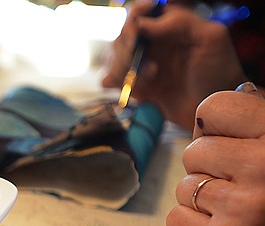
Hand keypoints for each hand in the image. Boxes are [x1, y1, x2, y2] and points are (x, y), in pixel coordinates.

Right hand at [101, 1, 246, 128]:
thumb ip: (179, 22)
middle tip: (143, 61)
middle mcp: (151, 42)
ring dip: (124, 67)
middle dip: (127, 47)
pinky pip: (111, 79)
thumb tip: (142, 23)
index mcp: (167, 26)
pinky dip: (115, 82)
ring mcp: (141, 64)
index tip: (137, 34)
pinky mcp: (134, 85)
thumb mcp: (210, 37)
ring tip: (150, 78)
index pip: (139, 13)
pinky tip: (133, 88)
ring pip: (113, 56)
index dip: (133, 20)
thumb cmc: (219, 71)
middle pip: (122, 35)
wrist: (213, 108)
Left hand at [166, 89, 264, 225]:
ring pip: (184, 187)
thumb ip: (257, 136)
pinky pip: (175, 219)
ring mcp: (240, 208)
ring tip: (244, 222)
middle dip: (211, 173)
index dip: (216, 128)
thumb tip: (207, 115)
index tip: (230, 144)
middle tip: (247, 196)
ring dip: (205, 205)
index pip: (216, 107)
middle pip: (195, 151)